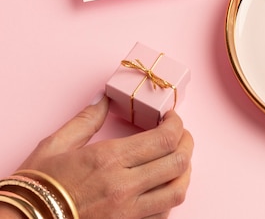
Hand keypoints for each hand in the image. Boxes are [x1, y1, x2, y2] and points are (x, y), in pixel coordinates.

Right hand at [17, 96, 192, 218]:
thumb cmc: (37, 186)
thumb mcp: (56, 144)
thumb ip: (86, 119)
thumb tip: (104, 98)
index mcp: (109, 159)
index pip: (164, 138)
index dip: (177, 123)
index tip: (171, 116)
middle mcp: (124, 187)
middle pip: (178, 161)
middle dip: (187, 141)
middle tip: (180, 132)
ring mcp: (128, 213)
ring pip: (178, 191)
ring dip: (185, 170)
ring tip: (178, 158)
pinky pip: (163, 214)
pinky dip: (170, 197)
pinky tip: (162, 185)